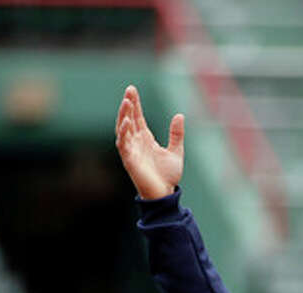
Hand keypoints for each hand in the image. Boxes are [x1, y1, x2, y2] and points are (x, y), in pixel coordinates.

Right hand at [115, 84, 183, 199]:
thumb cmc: (168, 175)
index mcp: (145, 138)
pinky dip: (123, 132)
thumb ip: (176, 134)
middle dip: (128, 105)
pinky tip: (126, 122)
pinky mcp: (129, 159)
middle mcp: (136, 141)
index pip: (137, 117)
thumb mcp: (176, 151)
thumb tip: (180, 115)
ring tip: (126, 102)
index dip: (135, 104)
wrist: (166, 193)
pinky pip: (123, 144)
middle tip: (129, 90)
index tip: (132, 89)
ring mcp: (131, 150)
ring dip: (124, 115)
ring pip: (123, 129)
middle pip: (129, 119)